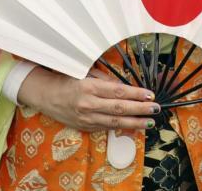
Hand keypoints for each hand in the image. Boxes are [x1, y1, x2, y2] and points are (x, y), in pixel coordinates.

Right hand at [17, 67, 156, 132]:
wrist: (45, 95)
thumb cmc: (68, 80)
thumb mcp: (87, 74)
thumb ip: (106, 81)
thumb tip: (126, 88)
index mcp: (89, 87)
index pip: (118, 92)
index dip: (136, 94)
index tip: (150, 94)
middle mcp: (88, 104)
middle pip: (119, 108)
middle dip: (140, 109)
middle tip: (155, 109)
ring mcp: (86, 118)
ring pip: (114, 122)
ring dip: (134, 122)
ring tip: (149, 122)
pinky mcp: (84, 126)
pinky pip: (106, 127)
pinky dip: (121, 128)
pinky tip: (133, 126)